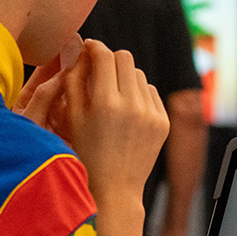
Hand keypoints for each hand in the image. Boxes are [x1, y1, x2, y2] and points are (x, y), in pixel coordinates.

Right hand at [26, 40, 167, 204]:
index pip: (104, 55)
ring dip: (125, 77)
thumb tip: (81, 53)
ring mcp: (151, 114)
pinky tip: (126, 110)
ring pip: (139, 74)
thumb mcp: (73, 117)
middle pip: (125, 58)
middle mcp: (132, 105)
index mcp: (106, 102)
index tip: (88, 49)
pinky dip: (138, 94)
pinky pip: (151, 92)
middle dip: (110, 59)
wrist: (115, 187)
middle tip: (99, 69)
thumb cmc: (87, 153)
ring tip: (112, 94)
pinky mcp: (163, 122)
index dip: (94, 47)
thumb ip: (74, 80)